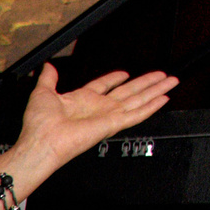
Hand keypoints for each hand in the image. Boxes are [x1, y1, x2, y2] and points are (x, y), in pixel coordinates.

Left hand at [11, 63, 176, 184]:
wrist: (41, 142)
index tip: (125, 73)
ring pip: (138, 100)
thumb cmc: (38, 126)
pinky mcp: (112, 124)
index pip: (103, 86)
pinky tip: (164, 99)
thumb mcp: (42, 93)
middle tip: (162, 75)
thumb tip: (48, 66)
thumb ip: (48, 78)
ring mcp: (106, 117)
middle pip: (128, 92)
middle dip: (147, 83)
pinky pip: (136, 114)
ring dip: (155, 90)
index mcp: (81, 100)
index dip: (114, 78)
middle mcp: (96, 109)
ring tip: (171, 81)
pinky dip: (151, 107)